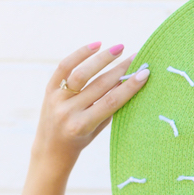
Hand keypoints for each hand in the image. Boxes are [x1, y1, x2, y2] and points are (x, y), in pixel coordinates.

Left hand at [32, 43, 148, 167]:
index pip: (110, 101)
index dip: (129, 86)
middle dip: (121, 69)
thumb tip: (127, 82)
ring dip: (102, 59)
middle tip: (137, 57)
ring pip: (82, 73)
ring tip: (119, 48)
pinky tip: (96, 45)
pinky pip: (64, 67)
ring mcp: (56, 99)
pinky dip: (80, 54)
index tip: (144, 73)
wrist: (50, 149)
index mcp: (81, 125)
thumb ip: (109, 108)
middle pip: (99, 85)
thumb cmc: (80, 141)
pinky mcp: (48, 89)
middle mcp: (68, 111)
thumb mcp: (96, 130)